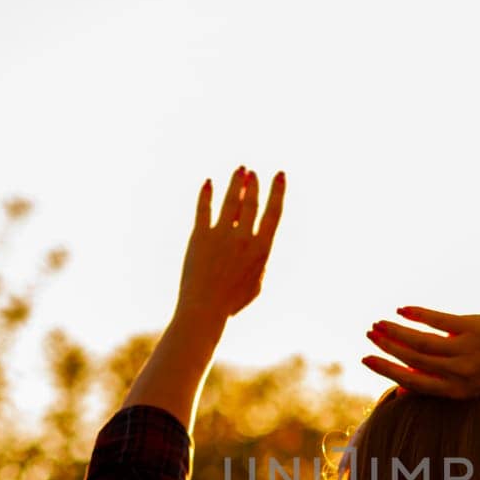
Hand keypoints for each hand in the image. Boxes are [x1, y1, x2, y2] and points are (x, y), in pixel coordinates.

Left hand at [178, 165, 284, 319]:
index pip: (274, 212)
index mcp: (262, 249)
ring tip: (238, 170)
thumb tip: (258, 243)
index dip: (277, 191)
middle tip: (252, 172)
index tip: (280, 175)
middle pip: (251, 202)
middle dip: (253, 184)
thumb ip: (259, 262)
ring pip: (230, 200)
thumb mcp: (256, 284)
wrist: (205, 309)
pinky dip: (206, 194)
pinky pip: (203, 209)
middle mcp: (243, 238)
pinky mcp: (200, 236)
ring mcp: (221, 235)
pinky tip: (208, 183)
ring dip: (235, 183)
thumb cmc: (232, 302)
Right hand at [362, 308, 479, 397]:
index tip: (366, 358)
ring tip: (379, 323)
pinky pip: (438, 321)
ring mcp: (466, 351)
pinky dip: (417, 314)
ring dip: (396, 331)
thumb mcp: (468, 385)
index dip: (386, 370)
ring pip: (421, 342)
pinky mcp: (473, 329)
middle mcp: (459, 374)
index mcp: (456, 391)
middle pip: (412, 360)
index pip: (412, 382)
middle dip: (387, 347)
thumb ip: (436, 385)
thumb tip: (401, 390)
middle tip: (369, 334)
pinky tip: (402, 309)